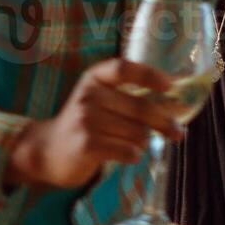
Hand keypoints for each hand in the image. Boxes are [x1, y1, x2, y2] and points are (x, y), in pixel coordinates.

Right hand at [5, 59, 186, 190]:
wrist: (46, 151)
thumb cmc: (82, 125)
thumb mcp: (97, 100)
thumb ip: (127, 97)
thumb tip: (174, 104)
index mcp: (93, 78)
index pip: (123, 69)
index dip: (149, 75)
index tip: (169, 86)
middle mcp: (89, 95)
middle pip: (140, 106)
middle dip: (164, 122)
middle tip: (178, 134)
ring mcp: (86, 120)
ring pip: (137, 133)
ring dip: (143, 142)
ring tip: (134, 145)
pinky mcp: (86, 144)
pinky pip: (127, 151)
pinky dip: (133, 155)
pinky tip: (127, 155)